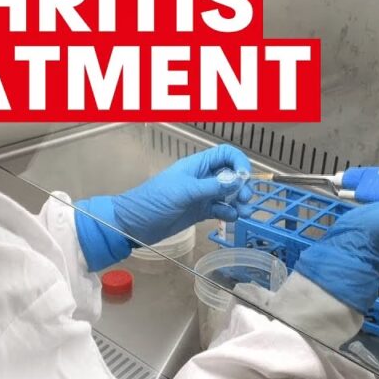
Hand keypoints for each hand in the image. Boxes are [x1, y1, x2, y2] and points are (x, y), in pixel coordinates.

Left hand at [74, 145, 251, 269]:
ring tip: (244, 212)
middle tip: (245, 198)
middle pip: (231, 174)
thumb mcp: (184, 192)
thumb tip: (237, 180)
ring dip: (239, 201)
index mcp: (196, 165)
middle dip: (242, 185)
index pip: (225, 155)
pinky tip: (231, 218)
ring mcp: (201, 195)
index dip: (238, 162)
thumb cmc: (153, 201)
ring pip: (228, 193)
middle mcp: (202, 178)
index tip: (245, 177)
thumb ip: (211, 186)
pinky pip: (220, 209)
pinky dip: (229, 213)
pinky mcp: (199, 211)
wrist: (133, 224)